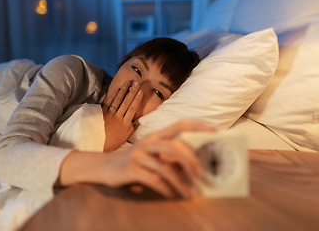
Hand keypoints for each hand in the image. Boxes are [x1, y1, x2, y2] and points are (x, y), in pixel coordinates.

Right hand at [58, 120, 215, 198]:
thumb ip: (170, 158)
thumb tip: (194, 167)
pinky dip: (166, 189)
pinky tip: (172, 195)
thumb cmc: (134, 162)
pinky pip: (154, 180)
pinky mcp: (131, 169)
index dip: (197, 125)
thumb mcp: (152, 155)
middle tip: (201, 175)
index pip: (179, 124)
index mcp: (156, 135)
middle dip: (191, 161)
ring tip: (191, 194)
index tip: (215, 130)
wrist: (104, 167)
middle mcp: (148, 142)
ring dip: (181, 183)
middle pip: (175, 146)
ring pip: (166, 167)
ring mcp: (138, 155)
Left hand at [101, 80, 141, 151]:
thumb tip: (134, 122)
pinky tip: (117, 89)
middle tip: (136, 83)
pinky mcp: (101, 113)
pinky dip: (113, 95)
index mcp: (124, 124)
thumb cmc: (110, 144)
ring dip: (123, 90)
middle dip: (132, 91)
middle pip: (126, 102)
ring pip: (118, 99)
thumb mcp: (123, 139)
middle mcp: (117, 117)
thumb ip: (130, 130)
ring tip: (128, 82)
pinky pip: (108, 101)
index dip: (137, 99)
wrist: (94, 144)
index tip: (140, 92)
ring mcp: (109, 114)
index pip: (132, 109)